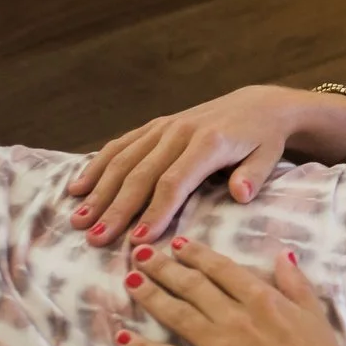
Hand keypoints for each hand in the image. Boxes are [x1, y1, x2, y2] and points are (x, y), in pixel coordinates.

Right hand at [66, 84, 337, 246]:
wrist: (258, 105)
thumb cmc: (264, 140)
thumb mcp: (268, 157)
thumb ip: (253, 176)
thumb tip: (240, 194)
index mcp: (208, 143)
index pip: (174, 182)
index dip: (155, 212)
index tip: (138, 240)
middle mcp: (180, 132)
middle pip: (140, 175)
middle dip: (116, 209)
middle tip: (95, 239)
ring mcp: (163, 127)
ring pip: (123, 160)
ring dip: (98, 191)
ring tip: (79, 221)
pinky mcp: (155, 126)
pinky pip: (120, 145)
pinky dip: (97, 165)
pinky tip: (77, 187)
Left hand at [115, 238, 345, 345]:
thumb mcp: (314, 315)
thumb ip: (295, 283)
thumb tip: (282, 254)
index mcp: (262, 299)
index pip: (221, 269)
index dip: (195, 254)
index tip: (176, 244)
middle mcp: (235, 317)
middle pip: (191, 286)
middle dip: (162, 267)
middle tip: (139, 254)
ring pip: (174, 314)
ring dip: (148, 295)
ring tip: (129, 280)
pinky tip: (123, 337)